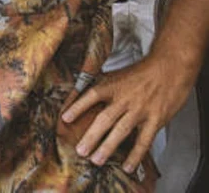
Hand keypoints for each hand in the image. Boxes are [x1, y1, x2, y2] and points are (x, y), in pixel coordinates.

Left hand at [60, 56, 192, 172]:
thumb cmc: (140, 73)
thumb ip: (100, 85)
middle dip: (91, 136)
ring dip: (108, 147)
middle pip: (105, 118)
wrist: (170, 68)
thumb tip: (78, 91)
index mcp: (112, 86)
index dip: (78, 106)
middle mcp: (124, 99)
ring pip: (121, 131)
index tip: (65, 118)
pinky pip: (144, 140)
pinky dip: (135, 155)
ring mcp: (140, 110)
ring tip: (96, 160)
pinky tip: (128, 166)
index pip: (91, 95)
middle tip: (80, 150)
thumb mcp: (116, 74)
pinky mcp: (155, 120)